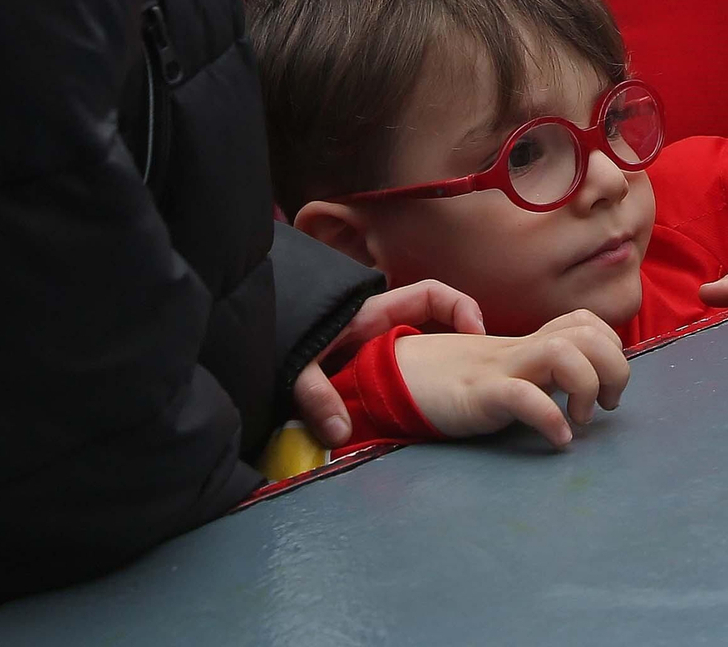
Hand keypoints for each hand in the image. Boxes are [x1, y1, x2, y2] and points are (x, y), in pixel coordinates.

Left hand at [293, 280, 484, 446]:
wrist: (248, 338)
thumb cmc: (278, 333)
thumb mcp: (296, 362)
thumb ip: (316, 394)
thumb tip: (340, 434)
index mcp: (373, 314)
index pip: (430, 294)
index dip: (460, 307)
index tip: (475, 336)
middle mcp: (379, 331)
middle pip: (436, 329)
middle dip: (460, 348)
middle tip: (480, 375)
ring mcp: (374, 354)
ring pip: (421, 358)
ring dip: (439, 374)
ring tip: (460, 400)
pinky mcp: (362, 377)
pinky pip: (401, 380)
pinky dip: (415, 394)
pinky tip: (418, 419)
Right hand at [394, 311, 630, 449]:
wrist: (396, 381)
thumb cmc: (449, 383)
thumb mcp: (499, 375)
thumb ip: (531, 373)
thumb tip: (566, 387)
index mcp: (526, 343)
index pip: (585, 321)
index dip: (610, 346)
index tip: (606, 385)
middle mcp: (519, 349)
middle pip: (587, 332)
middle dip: (614, 366)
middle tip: (605, 404)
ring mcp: (500, 369)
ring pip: (563, 352)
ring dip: (586, 386)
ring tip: (580, 418)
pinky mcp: (480, 394)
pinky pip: (523, 396)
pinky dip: (551, 418)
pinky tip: (558, 438)